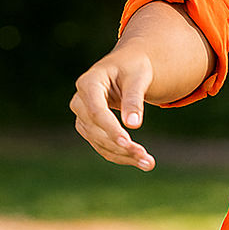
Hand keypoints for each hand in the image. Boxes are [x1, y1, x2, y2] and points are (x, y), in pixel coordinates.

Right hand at [70, 46, 155, 169]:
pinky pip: (102, 145)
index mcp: (89, 82)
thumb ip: (134, 98)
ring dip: (122, 155)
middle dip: (120, 146)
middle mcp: (80, 101)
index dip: (110, 128)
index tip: (127, 143)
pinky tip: (140, 161)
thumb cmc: (134, 67)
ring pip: (98, 142)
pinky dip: (121, 155)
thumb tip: (133, 125)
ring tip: (148, 163)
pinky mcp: (90, 127)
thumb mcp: (138, 77)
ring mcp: (83, 116)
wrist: (128, 66)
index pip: (96, 110)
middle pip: (96, 129)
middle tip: (146, 157)